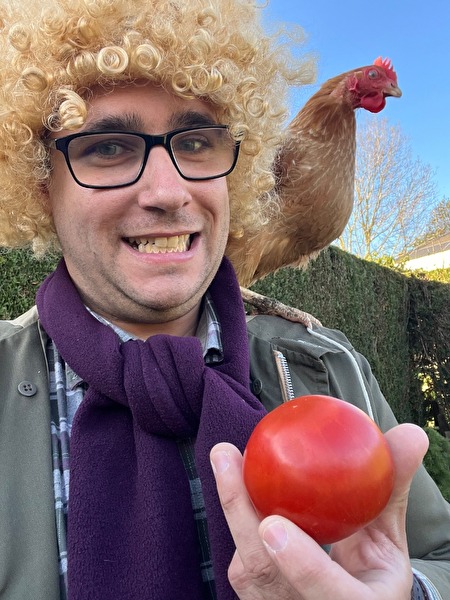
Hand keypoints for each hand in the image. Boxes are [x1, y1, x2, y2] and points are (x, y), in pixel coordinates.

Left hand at [210, 423, 428, 599]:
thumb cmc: (373, 572)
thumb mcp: (389, 538)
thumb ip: (394, 488)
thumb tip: (412, 434)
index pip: (329, 593)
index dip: (303, 565)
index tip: (273, 526)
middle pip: (266, 573)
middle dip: (241, 513)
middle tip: (228, 460)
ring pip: (246, 565)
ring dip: (232, 505)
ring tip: (225, 457)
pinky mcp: (256, 596)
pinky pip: (241, 558)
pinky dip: (236, 512)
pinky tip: (233, 474)